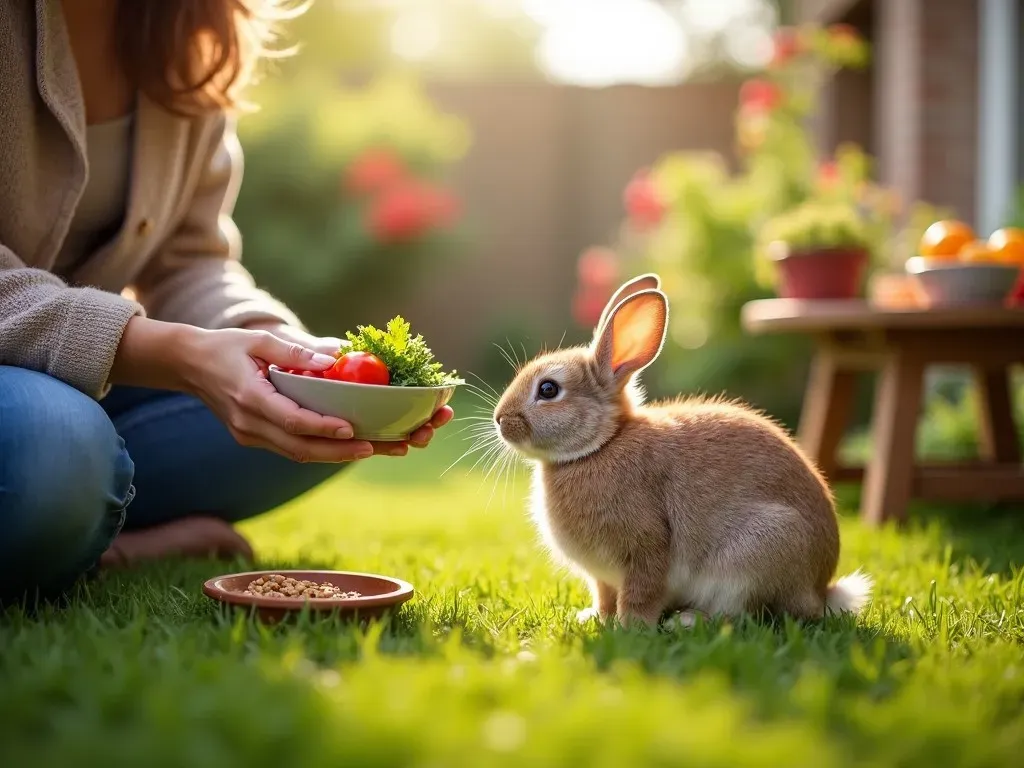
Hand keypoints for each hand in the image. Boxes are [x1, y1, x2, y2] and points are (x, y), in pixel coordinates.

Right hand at [113, 318, 452, 460]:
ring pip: (300, 454)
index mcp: (249, 398)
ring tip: (377, 450)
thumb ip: (295, 351)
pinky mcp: (256, 439)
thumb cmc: (226, 347)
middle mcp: (250, 425)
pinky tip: (353, 446)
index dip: (322, 427)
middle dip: (342, 451)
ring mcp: (251, 436)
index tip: (351, 429)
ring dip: (338, 455)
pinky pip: (294, 449)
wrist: (187, 366)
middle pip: (301, 448)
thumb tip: (336, 356)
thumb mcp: (258, 339)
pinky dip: (323, 450)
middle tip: (379, 448)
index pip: (290, 420)